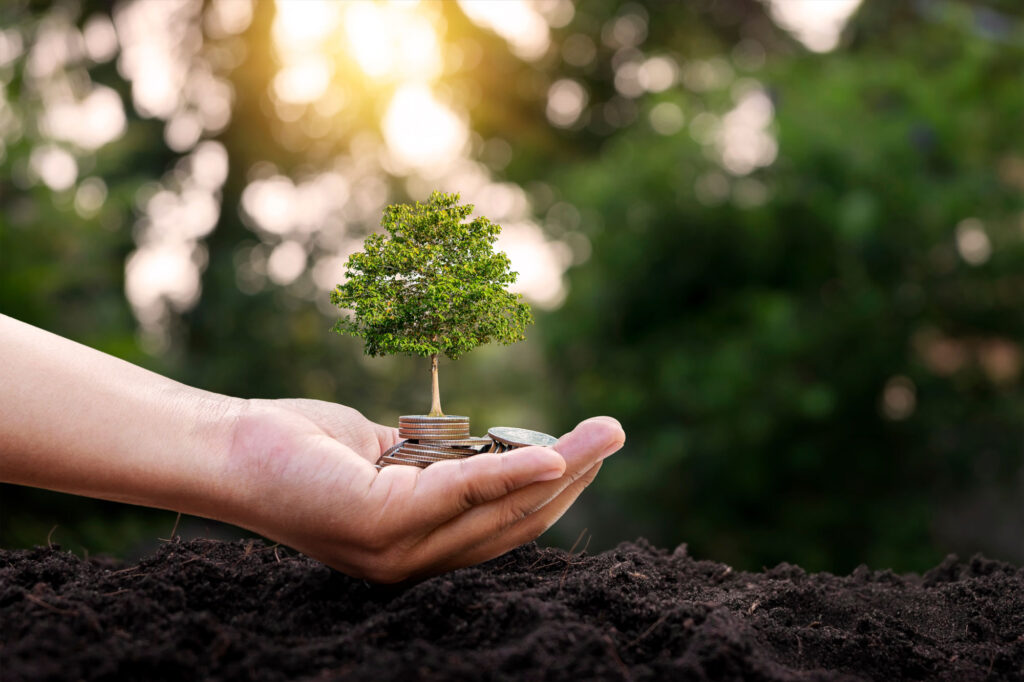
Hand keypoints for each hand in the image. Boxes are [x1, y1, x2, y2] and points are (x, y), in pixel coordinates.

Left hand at [223, 399, 624, 581]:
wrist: (229, 450)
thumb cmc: (303, 448)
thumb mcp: (386, 453)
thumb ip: (436, 461)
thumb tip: (489, 444)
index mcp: (419, 549)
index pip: (503, 530)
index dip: (555, 495)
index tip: (589, 458)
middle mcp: (413, 563)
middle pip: (514, 526)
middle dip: (574, 481)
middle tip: (614, 437)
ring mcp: (397, 552)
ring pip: (499, 513)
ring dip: (560, 473)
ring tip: (603, 436)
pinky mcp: (380, 524)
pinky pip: (461, 495)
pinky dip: (509, 474)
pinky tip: (551, 457)